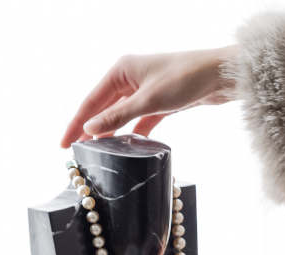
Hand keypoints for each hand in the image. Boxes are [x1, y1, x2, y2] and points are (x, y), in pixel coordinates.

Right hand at [60, 47, 238, 146]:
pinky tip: (125, 149)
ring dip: (109, 133)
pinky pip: (139, 121)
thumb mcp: (148, 101)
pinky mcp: (160, 102)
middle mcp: (130, 78)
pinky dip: (132, 134)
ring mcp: (145, 90)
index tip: (63, 144)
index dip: (76, 123)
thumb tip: (89, 129)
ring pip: (120, 116)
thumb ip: (118, 116)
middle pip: (102, 109)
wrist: (221, 76)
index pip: (91, 101)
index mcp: (121, 70)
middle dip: (89, 130)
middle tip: (74, 153)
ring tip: (96, 154)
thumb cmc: (185, 79)